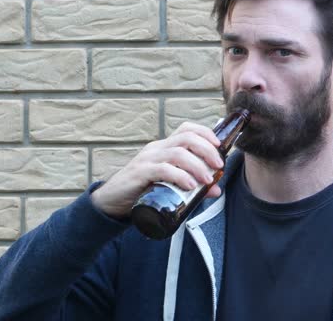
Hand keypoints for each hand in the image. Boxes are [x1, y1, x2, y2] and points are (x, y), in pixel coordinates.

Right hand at [90, 122, 224, 218]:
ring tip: (208, 179)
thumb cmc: (143, 191)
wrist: (111, 202)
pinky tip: (190, 185)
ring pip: (177, 153)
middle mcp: (157, 148)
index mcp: (164, 147)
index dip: (206, 133)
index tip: (221, 146)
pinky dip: (180, 176)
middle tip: (219, 165)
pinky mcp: (140, 173)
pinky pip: (163, 169)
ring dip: (197, 165)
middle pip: (186, 137)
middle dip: (207, 149)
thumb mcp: (170, 186)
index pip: (187, 129)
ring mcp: (147, 159)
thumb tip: (216, 189)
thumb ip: (193, 186)